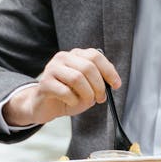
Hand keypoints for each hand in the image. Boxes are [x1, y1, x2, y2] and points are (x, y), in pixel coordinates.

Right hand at [4, 48, 119, 125]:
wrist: (45, 106)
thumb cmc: (68, 96)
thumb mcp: (88, 87)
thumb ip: (98, 81)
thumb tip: (111, 83)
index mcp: (75, 55)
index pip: (95, 56)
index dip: (109, 71)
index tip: (116, 85)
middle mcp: (63, 57)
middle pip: (88, 67)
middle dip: (99, 86)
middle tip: (101, 98)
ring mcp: (52, 69)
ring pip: (77, 78)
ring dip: (87, 94)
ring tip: (87, 101)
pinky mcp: (44, 83)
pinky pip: (65, 91)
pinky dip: (73, 100)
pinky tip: (72, 103)